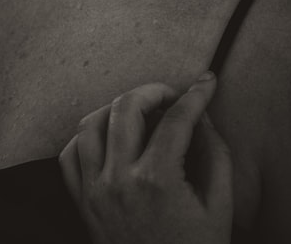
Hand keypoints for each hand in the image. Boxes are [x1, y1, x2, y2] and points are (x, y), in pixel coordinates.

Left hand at [59, 73, 232, 243]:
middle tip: (171, 97)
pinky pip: (69, 155)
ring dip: (116, 109)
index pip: (176, 118)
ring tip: (141, 112)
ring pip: (90, 124)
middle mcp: (119, 181)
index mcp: (158, 180)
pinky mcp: (82, 205)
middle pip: (125, 108)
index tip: (206, 84)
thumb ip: (216, 154)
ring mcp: (95, 192)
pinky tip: (109, 137)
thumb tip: (203, 117)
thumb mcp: (221, 206)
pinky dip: (86, 138)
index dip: (195, 95)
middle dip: (152, 91)